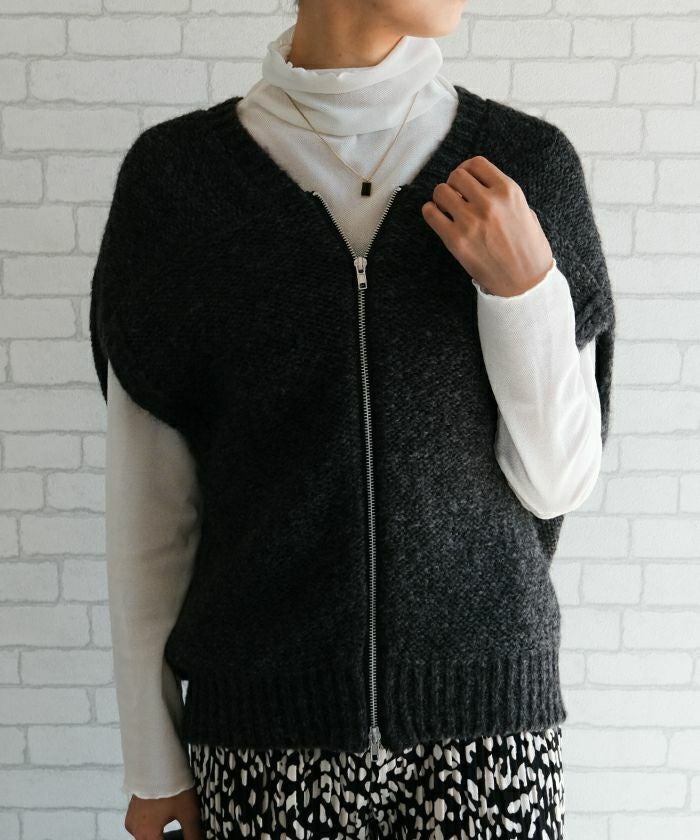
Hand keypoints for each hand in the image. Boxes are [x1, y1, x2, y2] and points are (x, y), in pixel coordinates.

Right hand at [124, 784, 202, 839]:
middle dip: (168, 839)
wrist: (157, 760)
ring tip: (178, 830)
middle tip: (183, 834)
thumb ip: (193, 834)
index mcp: (147, 836)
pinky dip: (153, 827)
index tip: (186, 837)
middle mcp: (135, 831)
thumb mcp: (189, 813)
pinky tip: (165, 819)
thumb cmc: (172, 787)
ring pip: (146, 836)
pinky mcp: (132, 809)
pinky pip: (141, 825)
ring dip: (159, 835)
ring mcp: (131, 820)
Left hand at [421, 155, 553, 296]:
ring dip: (441, 198)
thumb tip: (477, 185)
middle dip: (454, 184)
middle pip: (456, 175)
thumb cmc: (528, 248)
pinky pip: (431, 213)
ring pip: (441, 191)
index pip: (476, 163)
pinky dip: (431, 212)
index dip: (467, 170)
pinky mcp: (456, 240)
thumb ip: (502, 195)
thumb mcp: (524, 210)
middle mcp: (489, 202)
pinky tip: (438, 218)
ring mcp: (471, 221)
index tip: (465, 180)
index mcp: (508, 191)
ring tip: (448, 208)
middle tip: (456, 196)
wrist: (525, 282)